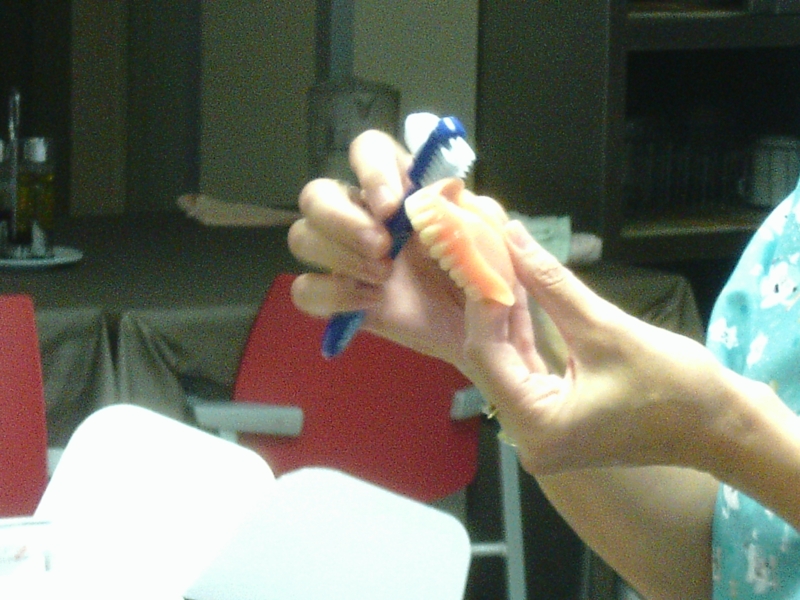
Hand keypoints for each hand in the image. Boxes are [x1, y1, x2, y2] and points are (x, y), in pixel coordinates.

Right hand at [288, 130, 468, 362]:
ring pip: (302, 237)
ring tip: (384, 277)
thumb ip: (471, 208)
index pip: (368, 150)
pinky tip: (370, 301)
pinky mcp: (337, 296)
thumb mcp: (491, 238)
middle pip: (316, 194)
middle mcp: (363, 214)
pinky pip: (304, 289)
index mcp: (401, 188)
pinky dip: (333, 296)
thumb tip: (444, 187)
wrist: (481, 330)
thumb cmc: (483, 275)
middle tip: (383, 247)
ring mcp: (344, 256)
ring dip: (340, 256)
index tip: (391, 207)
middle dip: (342, 219)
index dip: (371, 170)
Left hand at [461, 220, 744, 475]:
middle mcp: (526, 436)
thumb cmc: (674, 385)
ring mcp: (538, 429)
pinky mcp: (552, 417)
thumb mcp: (605, 328)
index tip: (482, 255)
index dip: (482, 301)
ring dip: (502, 315)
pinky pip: (524, 369)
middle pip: (487, 359)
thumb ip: (551, 284)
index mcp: (536, 426)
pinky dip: (520, 334)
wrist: (720, 427)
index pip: (485, 353)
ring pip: (503, 361)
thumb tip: (513, 236)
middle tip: (480, 254)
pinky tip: (516, 294)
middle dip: (486, 305)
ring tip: (496, 264)